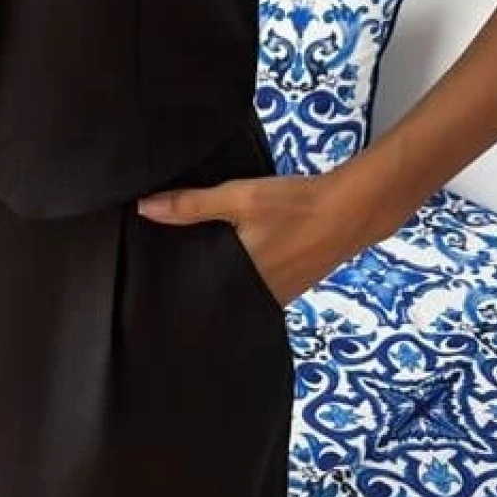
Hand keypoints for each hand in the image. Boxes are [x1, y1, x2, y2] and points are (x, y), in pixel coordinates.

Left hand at [136, 163, 374, 307]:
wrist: (352, 209)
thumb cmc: (296, 204)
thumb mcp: (241, 198)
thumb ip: (192, 205)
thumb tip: (144, 208)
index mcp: (241, 282)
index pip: (197, 295)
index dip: (175, 288)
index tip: (150, 280)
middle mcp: (258, 298)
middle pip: (215, 294)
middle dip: (196, 282)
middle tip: (166, 267)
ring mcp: (277, 296)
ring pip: (236, 290)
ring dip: (221, 277)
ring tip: (196, 259)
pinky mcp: (289, 287)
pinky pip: (255, 286)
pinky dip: (243, 274)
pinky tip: (234, 255)